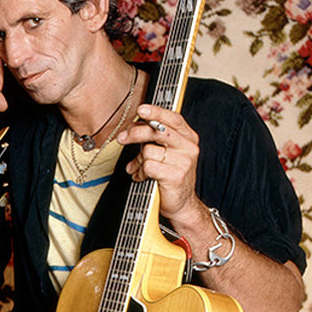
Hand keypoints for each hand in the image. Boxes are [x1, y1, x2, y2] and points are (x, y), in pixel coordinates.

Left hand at [117, 102, 201, 224]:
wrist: (181, 203)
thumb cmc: (169, 175)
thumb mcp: (164, 152)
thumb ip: (152, 138)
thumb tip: (130, 129)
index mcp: (187, 137)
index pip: (172, 118)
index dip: (156, 112)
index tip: (141, 109)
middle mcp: (188, 147)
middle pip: (156, 131)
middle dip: (135, 133)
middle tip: (122, 138)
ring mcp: (184, 161)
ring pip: (148, 151)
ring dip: (138, 161)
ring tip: (139, 168)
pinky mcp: (176, 175)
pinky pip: (148, 167)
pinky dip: (140, 173)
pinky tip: (142, 177)